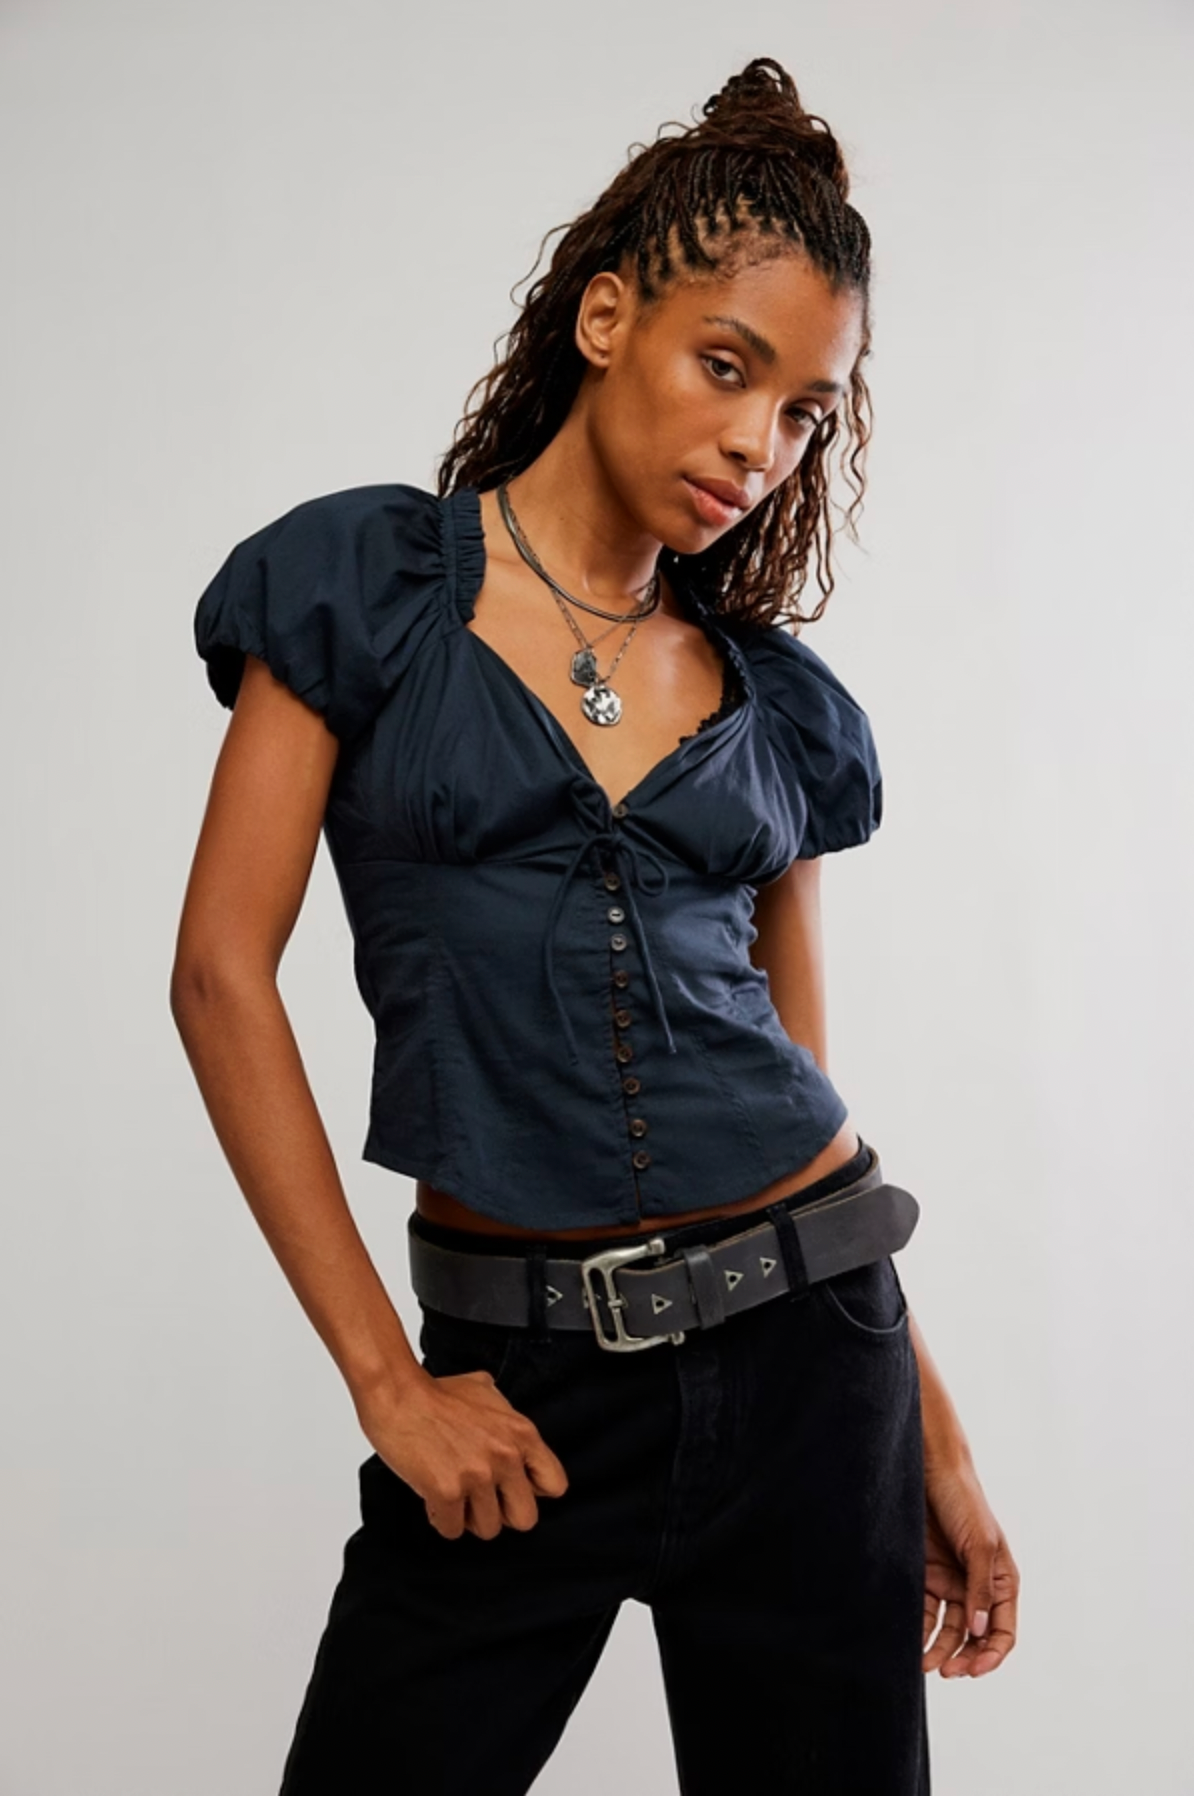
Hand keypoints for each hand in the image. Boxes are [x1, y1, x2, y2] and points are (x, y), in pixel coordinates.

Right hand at [359, 1366, 568, 1540]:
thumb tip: (507, 1424)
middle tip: (479, 1499)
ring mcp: (478, 1475)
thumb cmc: (436, 1393)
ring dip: (467, 1517)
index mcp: (522, 1433)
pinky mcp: (448, 1491)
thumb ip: (504, 1414)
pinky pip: (452, 1530)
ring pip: (487, 1529)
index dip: (530, 1491)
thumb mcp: (485, 1391)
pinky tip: (432, 1498)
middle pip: (525, 1519)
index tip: (509, 1487)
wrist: (398, 1393)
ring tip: (452, 1495)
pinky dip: (440, 1519)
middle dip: (500, 1513)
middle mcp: (506, 1456)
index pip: (555, 1485)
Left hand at [922, 1454, 1019, 1677]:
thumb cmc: (963, 1501)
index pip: (1003, 1631)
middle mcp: (977, 1588)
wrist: (929, 1470)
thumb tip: (978, 1631)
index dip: (991, 1654)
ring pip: (948, 1630)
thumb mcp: (980, 1545)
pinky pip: (925, 1612)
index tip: (974, 1670)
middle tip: (946, 1672)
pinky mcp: (926, 1576)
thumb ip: (980, 1588)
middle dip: (963, 1658)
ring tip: (924, 1664)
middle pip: (974, 1637)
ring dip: (939, 1650)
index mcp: (1001, 1582)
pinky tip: (911, 1642)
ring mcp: (951, 1583)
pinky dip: (920, 1630)